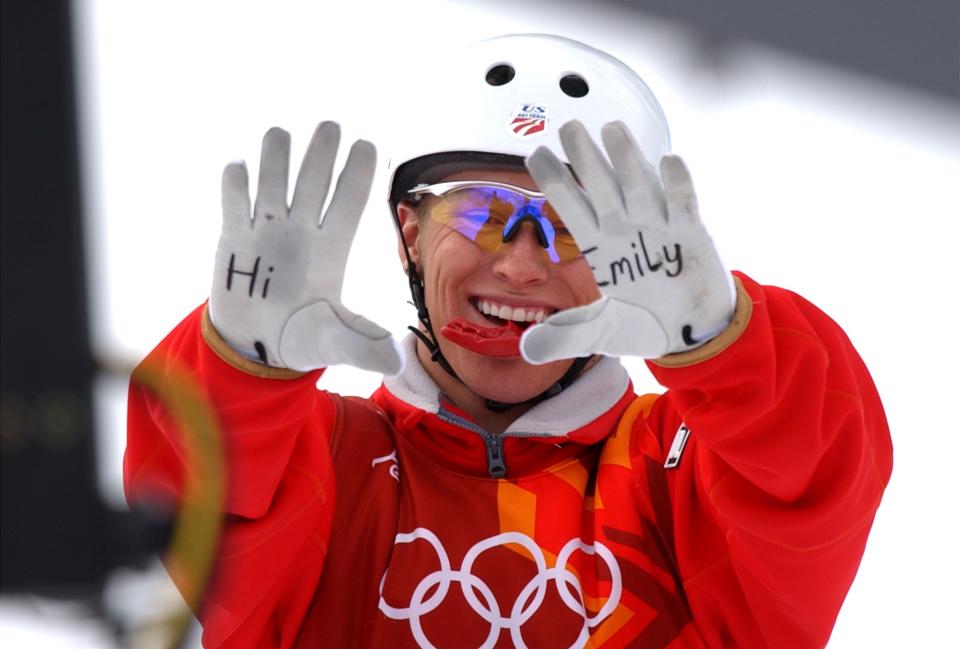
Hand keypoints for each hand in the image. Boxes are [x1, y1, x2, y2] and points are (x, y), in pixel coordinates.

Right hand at [208, 122, 402, 373]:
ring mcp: (268, 231)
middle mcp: (302, 232)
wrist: (257, 346)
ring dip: (276, 160)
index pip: (348, 204)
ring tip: (279, 134)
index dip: (356, 175)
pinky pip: (235, 204)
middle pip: (313, 184)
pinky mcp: (235, 238)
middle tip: (330, 126)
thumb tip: (394, 363)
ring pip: (274, 184)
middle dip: (320, 155)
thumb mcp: (334, 343)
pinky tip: (238, 169)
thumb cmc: (302, 339)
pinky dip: (236, 187)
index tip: (367, 145)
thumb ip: (362, 345)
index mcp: (331, 249)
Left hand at [520, 120, 735, 363]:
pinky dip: (677, 185)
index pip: (571, 208)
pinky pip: (683, 204)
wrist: (691, 334)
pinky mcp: (691, 236)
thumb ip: (562, 337)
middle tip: (567, 126)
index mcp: (600, 248)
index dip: (556, 182)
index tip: (534, 154)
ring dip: (627, 159)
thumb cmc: (644, 325)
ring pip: (638, 187)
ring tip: (612, 129)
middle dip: (585, 158)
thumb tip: (524, 351)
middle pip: (601, 187)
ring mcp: (658, 229)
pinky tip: (668, 160)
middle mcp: (625, 230)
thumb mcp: (599, 334)